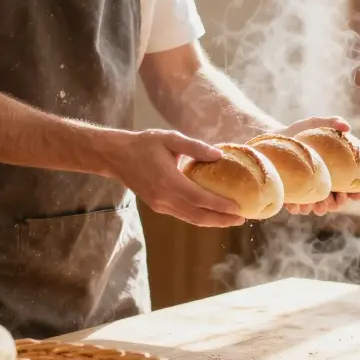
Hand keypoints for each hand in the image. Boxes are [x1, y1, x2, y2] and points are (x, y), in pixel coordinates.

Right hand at [108, 129, 244, 227]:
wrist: (117, 156)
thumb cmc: (145, 144)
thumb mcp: (170, 138)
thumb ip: (195, 147)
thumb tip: (219, 155)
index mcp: (168, 181)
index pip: (200, 198)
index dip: (220, 206)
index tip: (238, 208)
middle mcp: (164, 198)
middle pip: (198, 215)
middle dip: (221, 220)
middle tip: (242, 219)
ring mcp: (160, 205)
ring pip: (191, 219)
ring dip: (212, 221)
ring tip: (231, 219)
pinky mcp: (158, 206)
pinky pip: (183, 215)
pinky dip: (200, 217)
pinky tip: (212, 214)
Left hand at [278, 115, 359, 214]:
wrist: (271, 139)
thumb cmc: (298, 132)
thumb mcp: (315, 124)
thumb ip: (331, 122)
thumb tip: (347, 127)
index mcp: (334, 172)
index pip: (350, 186)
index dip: (356, 192)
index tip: (359, 193)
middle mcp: (323, 184)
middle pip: (336, 201)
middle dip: (338, 204)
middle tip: (338, 200)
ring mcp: (307, 192)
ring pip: (318, 207)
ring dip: (320, 208)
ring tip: (319, 206)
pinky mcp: (291, 196)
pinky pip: (297, 207)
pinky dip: (299, 208)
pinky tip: (298, 206)